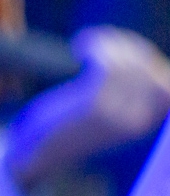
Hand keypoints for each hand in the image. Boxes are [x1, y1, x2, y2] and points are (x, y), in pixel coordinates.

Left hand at [6, 27, 169, 187]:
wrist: (37, 153)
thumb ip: (126, 94)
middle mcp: (139, 121)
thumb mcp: (107, 113)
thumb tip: (136, 55)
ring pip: (129, 66)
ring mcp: (118, 115)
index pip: (167, 85)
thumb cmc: (68, 127)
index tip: (123, 47)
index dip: (148, 58)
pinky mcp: (95, 108)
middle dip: (129, 46)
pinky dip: (95, 47)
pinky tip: (79, 47)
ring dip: (109, 44)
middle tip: (102, 42)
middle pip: (151, 69)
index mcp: (144, 123)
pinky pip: (107, 67)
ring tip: (88, 44)